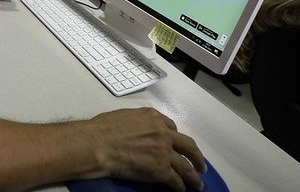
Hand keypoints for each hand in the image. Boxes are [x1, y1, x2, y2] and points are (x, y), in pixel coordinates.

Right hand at [86, 108, 205, 190]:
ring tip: (198, 183)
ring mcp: (164, 152)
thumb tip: (139, 129)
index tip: (176, 143)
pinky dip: (179, 186)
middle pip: (188, 145)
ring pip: (186, 166)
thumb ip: (138, 122)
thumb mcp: (124, 116)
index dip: (175, 137)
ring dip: (194, 176)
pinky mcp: (161, 170)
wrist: (99, 144)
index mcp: (153, 117)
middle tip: (201, 165)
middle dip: (196, 156)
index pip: (171, 127)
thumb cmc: (103, 128)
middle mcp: (163, 133)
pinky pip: (175, 179)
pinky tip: (181, 189)